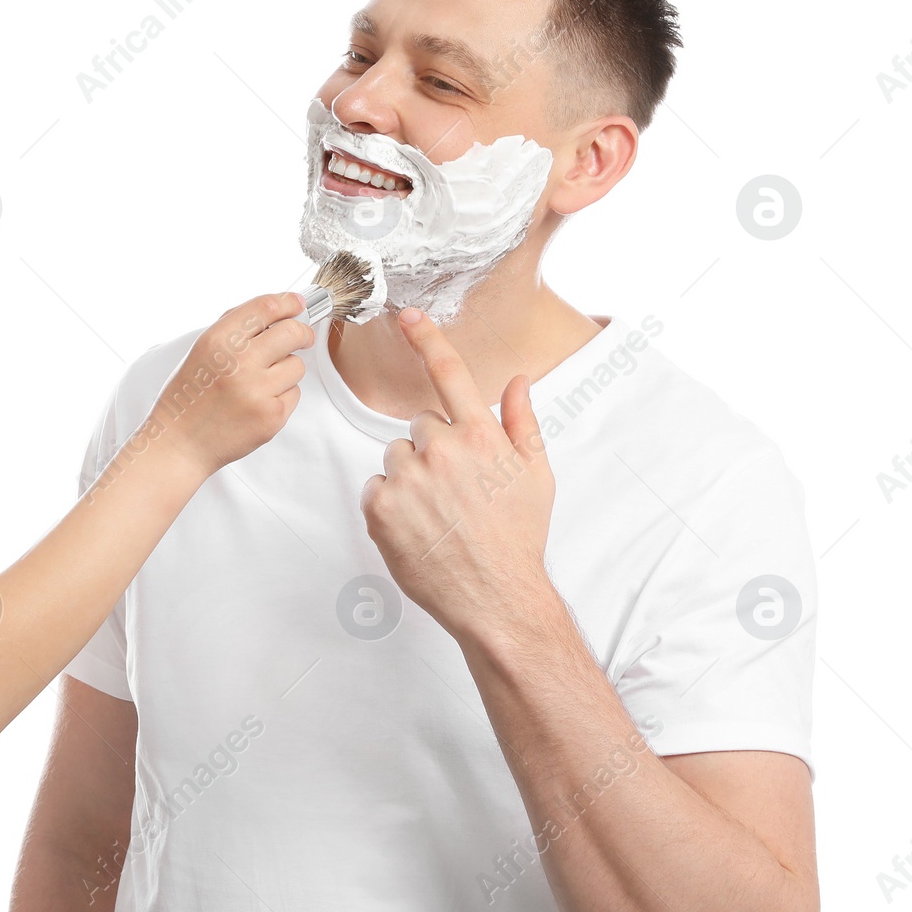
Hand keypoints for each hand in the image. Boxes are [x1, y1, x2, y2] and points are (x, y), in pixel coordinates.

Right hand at [151, 293, 310, 477]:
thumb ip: (236, 329)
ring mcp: (257, 390)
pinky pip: (293, 393)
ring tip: (260, 383)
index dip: (288, 302)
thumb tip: (278, 310)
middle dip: (302, 333)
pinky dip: (281, 396)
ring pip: (296, 365)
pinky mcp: (272, 416)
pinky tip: (258, 404)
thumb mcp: (202, 351)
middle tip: (302, 337)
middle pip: (292, 332)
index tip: (297, 304)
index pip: (266, 307)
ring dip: (286, 370)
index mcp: (218, 340)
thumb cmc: (190, 397)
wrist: (180, 443)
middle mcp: (239, 362)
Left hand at [360, 308, 556, 647]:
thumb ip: (522, 422)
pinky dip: (390, 505)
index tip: (407, 314)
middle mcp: (441, 450)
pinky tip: (417, 528)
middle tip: (455, 491)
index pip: (448, 373)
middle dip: (432, 449)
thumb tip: (516, 380)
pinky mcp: (380, 507)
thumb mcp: (535, 476)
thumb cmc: (518, 538)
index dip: (427, 338)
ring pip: (395, 456)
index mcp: (480, 436)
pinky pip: (376, 488)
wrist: (496, 597)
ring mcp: (407, 478)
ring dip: (409, 477)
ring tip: (437, 515)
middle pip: (418, 426)